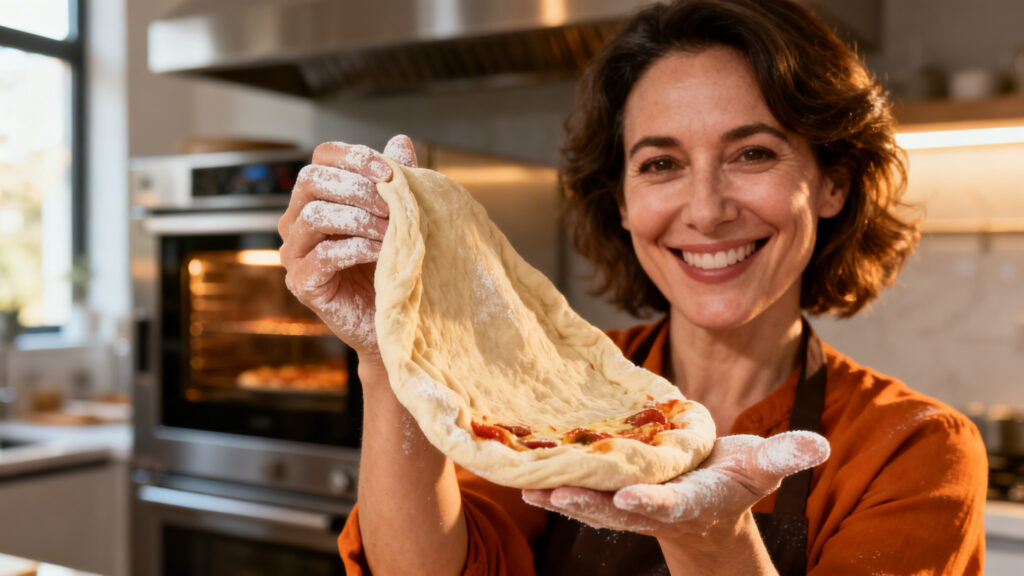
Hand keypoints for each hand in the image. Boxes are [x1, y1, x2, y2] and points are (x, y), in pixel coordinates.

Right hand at [278, 135, 417, 358]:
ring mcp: (294, 253)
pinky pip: (323, 255)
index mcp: (316, 197)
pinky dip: (357, 248)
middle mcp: (296, 221)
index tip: (388, 171)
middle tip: (393, 202)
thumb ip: (396, 181)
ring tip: (392, 229)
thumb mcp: (398, 217)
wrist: (391, 320)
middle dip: (357, 187)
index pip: (322, 158)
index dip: (353, 157)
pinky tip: (382, 252)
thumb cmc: (392, 266)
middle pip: (311, 180)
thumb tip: (400, 141)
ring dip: (359, 217)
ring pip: (314, 215)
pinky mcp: (301, 283)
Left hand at [522, 431, 828, 539]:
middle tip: (560, 492)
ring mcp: (627, 501)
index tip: (632, 498)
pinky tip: (521, 473)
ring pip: (591, 500)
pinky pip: (579, 486)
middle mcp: (654, 506)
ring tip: (529, 484)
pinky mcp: (609, 489)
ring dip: (562, 494)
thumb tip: (820, 446)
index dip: (652, 503)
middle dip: (590, 503)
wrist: (707, 495)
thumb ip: (786, 457)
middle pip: (618, 508)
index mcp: (691, 501)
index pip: (671, 505)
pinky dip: (552, 482)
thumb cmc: (735, 478)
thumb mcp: (763, 467)